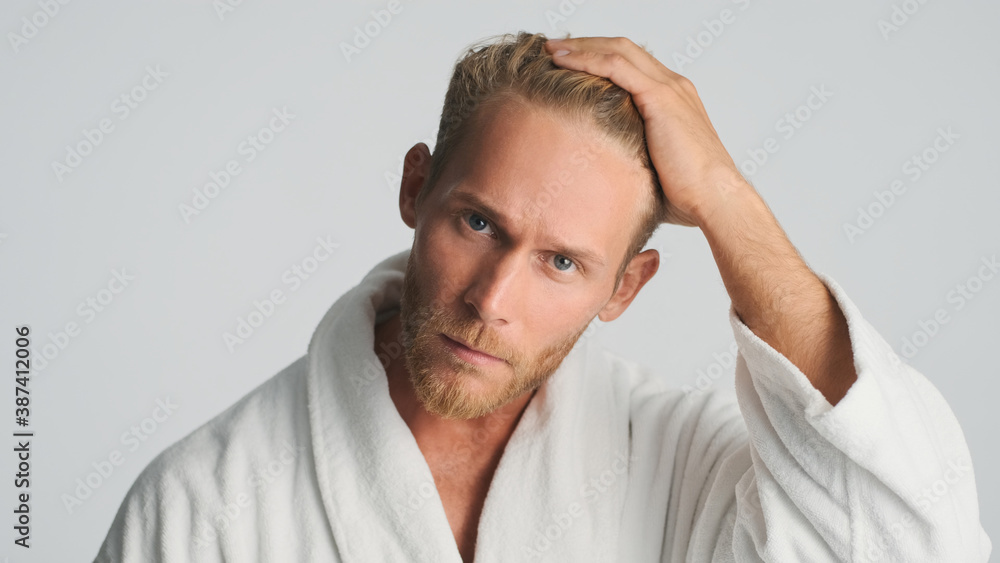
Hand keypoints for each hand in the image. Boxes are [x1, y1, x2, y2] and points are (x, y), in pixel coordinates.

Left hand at [544, 36, 751, 227]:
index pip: (632, 65)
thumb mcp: (655, 170)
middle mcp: (674, 86)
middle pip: (622, 49)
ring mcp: (669, 88)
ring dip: (581, 47)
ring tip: (550, 50)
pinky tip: (561, 61)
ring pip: (617, 51)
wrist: (714, 200)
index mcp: (674, 100)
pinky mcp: (660, 98)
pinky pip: (616, 67)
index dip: (599, 58)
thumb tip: (609, 177)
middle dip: (586, 45)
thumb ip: (635, 160)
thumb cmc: (688, 196)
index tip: (568, 63)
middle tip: (553, 48)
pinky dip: (586, 59)